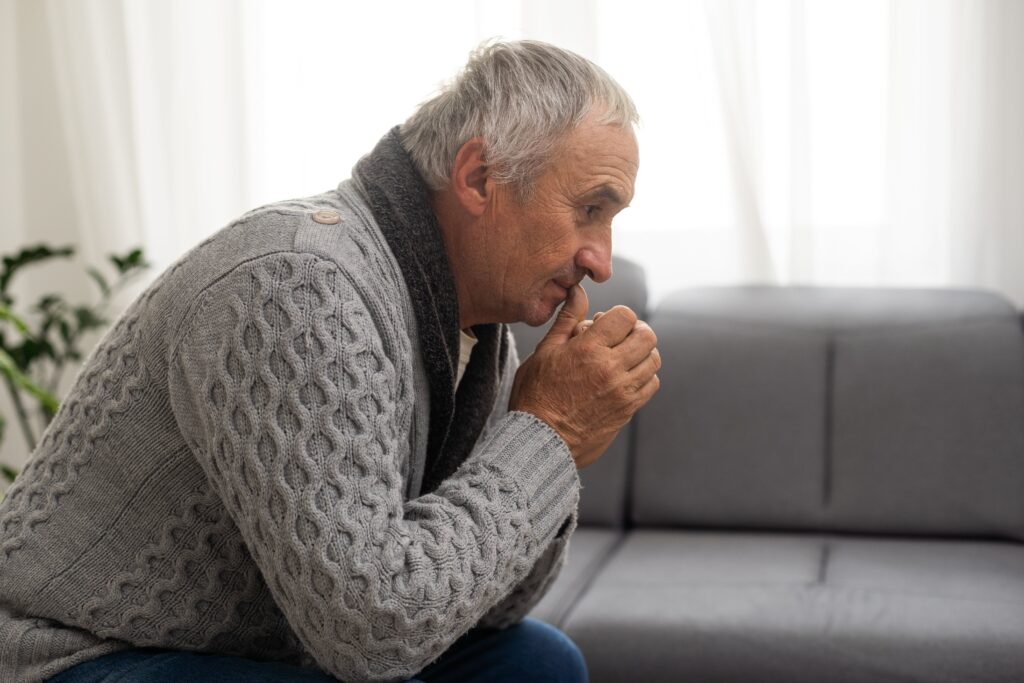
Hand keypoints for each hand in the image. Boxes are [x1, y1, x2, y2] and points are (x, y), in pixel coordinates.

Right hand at [509, 285, 660, 469]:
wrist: (541, 441)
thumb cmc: (535, 395)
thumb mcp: (544, 352)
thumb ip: (567, 320)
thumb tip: (579, 291)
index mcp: (588, 349)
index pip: (625, 316)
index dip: (618, 316)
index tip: (607, 324)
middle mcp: (610, 368)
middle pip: (646, 336)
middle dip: (635, 331)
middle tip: (620, 337)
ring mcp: (623, 390)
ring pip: (653, 359)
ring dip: (641, 353)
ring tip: (623, 357)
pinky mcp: (628, 409)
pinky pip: (651, 384)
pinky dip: (644, 376)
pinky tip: (625, 377)